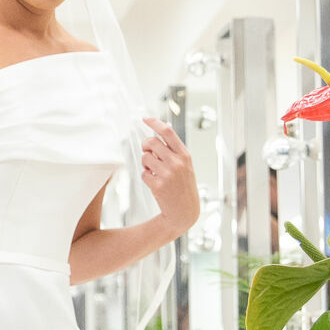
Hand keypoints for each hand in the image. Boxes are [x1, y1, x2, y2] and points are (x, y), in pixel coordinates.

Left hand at [139, 116, 198, 237]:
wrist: (185, 211)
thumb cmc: (183, 186)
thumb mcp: (186, 166)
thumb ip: (174, 151)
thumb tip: (158, 134)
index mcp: (185, 155)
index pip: (168, 132)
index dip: (155, 123)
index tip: (145, 118)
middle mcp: (177, 162)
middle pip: (151, 142)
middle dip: (145, 146)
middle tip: (148, 152)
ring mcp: (167, 174)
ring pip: (144, 158)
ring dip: (145, 163)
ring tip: (154, 171)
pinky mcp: (158, 185)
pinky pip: (143, 174)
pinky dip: (146, 177)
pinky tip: (155, 183)